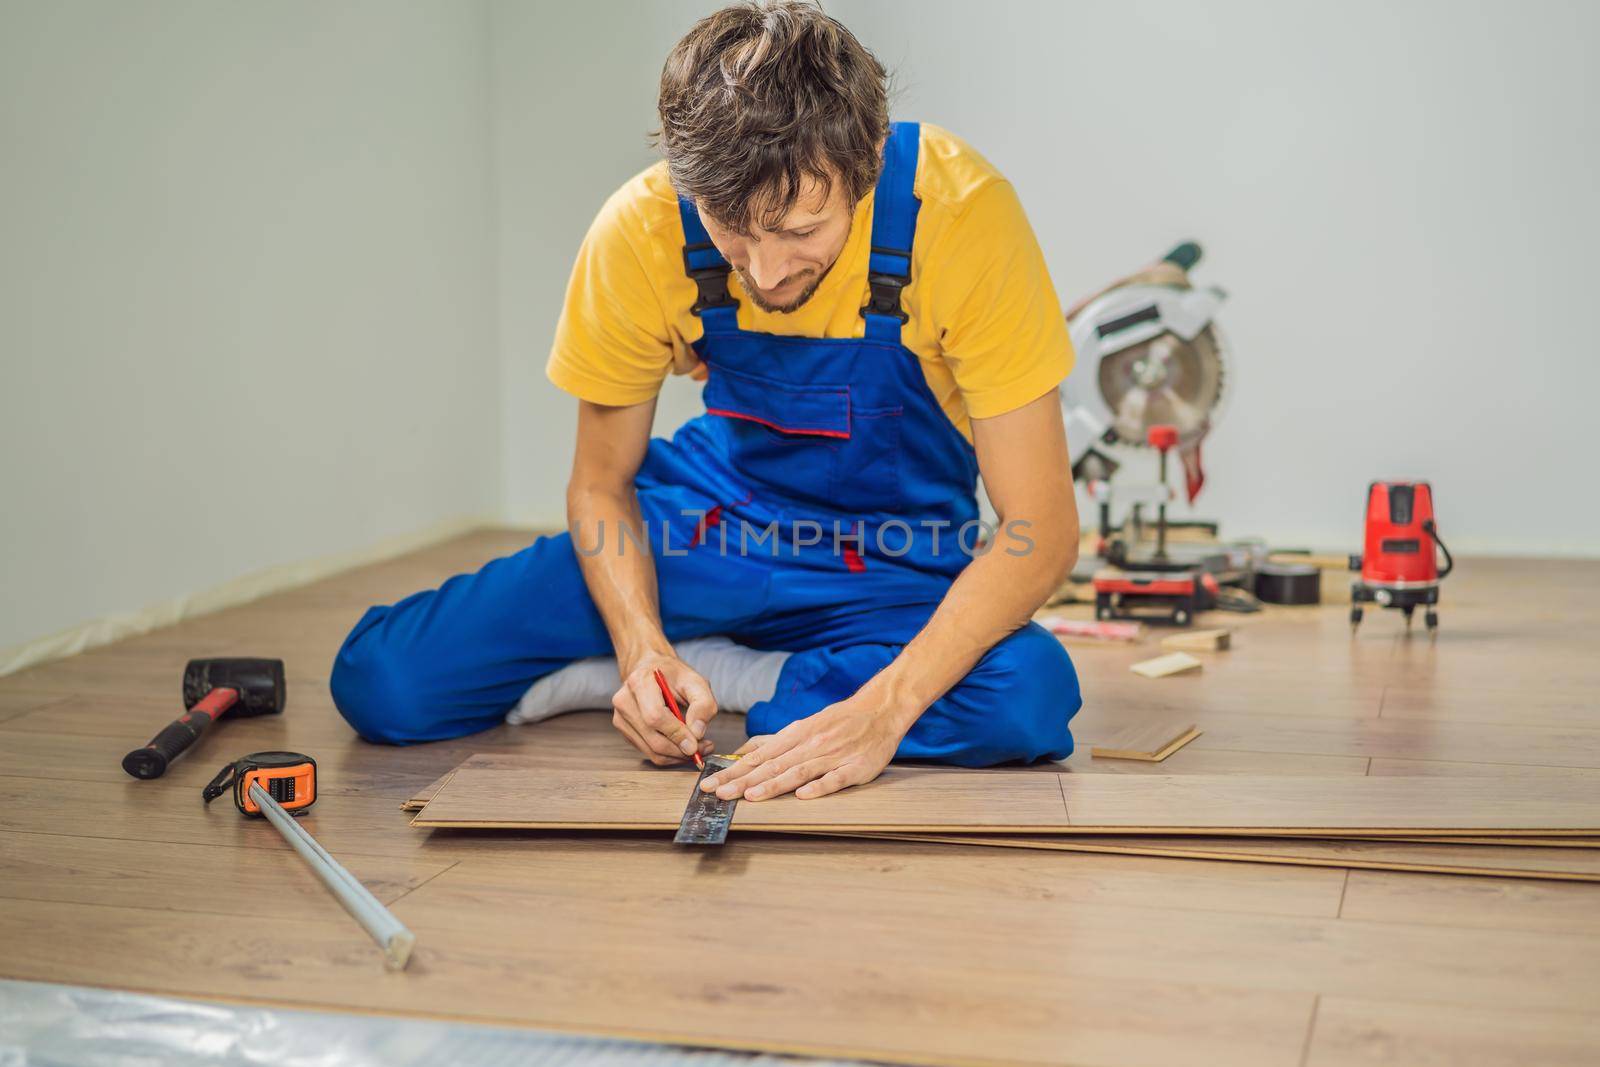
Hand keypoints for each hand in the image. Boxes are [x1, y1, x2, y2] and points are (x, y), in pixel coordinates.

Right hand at [611, 652, 716, 766]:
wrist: (652, 670)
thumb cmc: (674, 676)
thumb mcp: (696, 682)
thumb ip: (703, 704)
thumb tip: (697, 733)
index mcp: (640, 682)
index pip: (655, 716)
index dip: (677, 734)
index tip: (696, 745)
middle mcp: (625, 700)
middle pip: (653, 739)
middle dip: (681, 750)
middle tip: (703, 748)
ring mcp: (621, 717)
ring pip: (651, 751)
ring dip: (676, 756)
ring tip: (697, 747)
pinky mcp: (624, 730)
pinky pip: (648, 752)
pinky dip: (668, 755)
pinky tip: (681, 745)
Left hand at [698, 693, 909, 800]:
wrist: (879, 710)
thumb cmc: (839, 722)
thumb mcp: (804, 726)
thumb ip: (776, 742)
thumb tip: (744, 754)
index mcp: (796, 736)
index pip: (758, 757)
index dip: (732, 771)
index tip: (710, 783)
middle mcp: (809, 746)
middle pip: (771, 766)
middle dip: (741, 781)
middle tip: (717, 793)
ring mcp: (832, 757)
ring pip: (797, 772)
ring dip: (772, 785)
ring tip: (749, 796)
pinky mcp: (854, 768)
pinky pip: (834, 779)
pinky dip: (818, 787)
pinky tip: (803, 796)